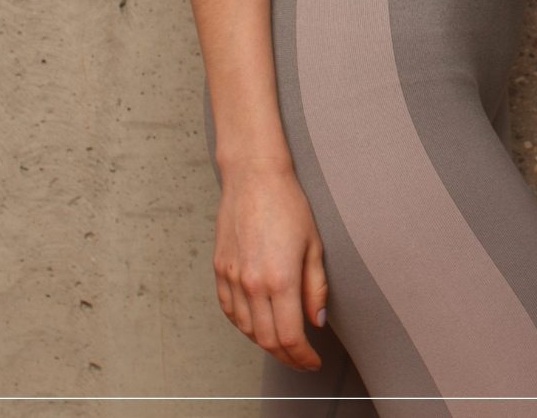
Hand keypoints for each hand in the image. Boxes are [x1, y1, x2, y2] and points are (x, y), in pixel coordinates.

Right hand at [212, 159, 328, 371]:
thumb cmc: (287, 203)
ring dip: (265, 342)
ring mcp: (232, 277)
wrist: (253, 175)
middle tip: (300, 359)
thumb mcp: (313, 244)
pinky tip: (256, 323)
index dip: (302, 357)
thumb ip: (316, 287)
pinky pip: (229, 310)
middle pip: (267, 340)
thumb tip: (317, 320)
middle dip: (286, 356)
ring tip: (282, 342)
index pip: (290, 336)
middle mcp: (252, 283)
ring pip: (246, 329)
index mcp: (279, 279)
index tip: (312, 361)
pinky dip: (243, 324)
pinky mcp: (220, 268)